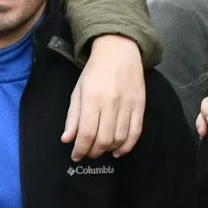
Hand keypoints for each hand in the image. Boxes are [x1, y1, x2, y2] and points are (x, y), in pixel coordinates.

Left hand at [62, 35, 146, 160]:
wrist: (119, 51)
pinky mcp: (140, 106)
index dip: (80, 149)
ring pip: (119, 138)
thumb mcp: (78, 91)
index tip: (76, 156)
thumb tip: (67, 139)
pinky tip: (118, 151)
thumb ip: (73, 116)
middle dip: (94, 152)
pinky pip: (136, 132)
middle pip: (104, 139)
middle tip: (88, 153)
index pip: (86, 133)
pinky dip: (127, 146)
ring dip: (109, 149)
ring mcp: (128, 105)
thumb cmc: (94, 71)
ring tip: (101, 149)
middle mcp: (111, 103)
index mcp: (92, 98)